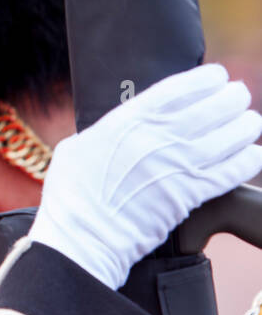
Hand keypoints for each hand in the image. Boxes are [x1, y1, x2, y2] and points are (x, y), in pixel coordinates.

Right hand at [30, 63, 261, 289]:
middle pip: (211, 107)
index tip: (218, 76)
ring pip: (228, 136)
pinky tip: (255, 154)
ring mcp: (176, 165)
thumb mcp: (77, 147)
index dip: (205, 79)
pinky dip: (247, 161)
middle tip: (239, 96)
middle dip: (232, 98)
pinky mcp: (189, 195)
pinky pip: (230, 172)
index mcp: (128, 120)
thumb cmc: (71, 196)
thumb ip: (104, 132)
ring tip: (251, 121)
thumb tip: (114, 129)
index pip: (178, 88)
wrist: (82, 238)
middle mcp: (157, 137)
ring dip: (245, 126)